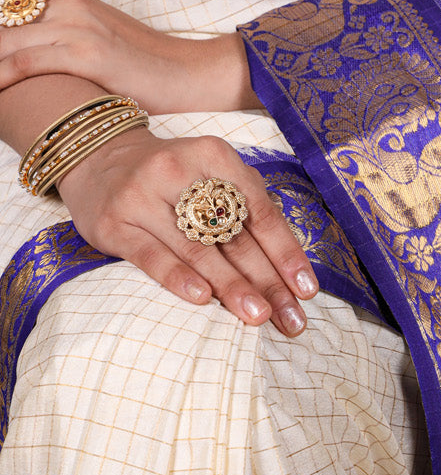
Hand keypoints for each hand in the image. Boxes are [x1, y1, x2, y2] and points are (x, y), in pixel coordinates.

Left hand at [0, 0, 255, 113]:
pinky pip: (26, 61)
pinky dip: (2, 77)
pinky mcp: (88, 53)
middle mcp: (69, 4)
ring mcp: (78, 26)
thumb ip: (52, 16)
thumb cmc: (138, 60)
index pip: (3, 6)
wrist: (186, 71)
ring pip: (6, 41)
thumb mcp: (93, 29)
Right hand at [57, 126, 318, 335]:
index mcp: (214, 156)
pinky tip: (203, 300)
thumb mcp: (211, 173)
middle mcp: (180, 172)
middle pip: (233, 236)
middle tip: (291, 319)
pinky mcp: (114, 224)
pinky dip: (179, 278)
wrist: (99, 158)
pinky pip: (151, 257)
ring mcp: (143, 197)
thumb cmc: (173, 175)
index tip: (307, 289)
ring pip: (197, 249)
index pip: (259, 212)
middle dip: (267, 281)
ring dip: (231, 286)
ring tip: (258, 316)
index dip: (285, 252)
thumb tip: (286, 265)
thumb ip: (245, 206)